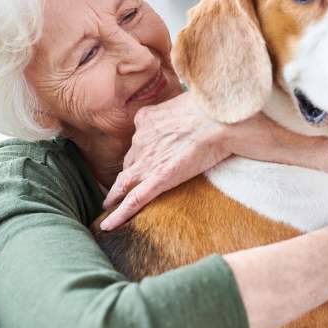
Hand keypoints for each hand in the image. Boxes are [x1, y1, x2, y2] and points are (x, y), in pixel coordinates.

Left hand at [100, 92, 230, 230]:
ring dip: (114, 196)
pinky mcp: (158, 180)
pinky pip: (134, 200)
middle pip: (129, 162)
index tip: (137, 161)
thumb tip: (186, 114)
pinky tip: (108, 226)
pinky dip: (119, 215)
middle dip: (126, 174)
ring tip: (107, 207)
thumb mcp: (186, 102)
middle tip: (121, 187)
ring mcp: (147, 162)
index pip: (139, 141)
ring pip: (124, 183)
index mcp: (146, 119)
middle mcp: (141, 140)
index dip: (137, 153)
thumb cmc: (211, 109)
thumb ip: (178, 111)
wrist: (220, 120)